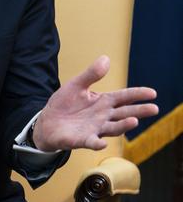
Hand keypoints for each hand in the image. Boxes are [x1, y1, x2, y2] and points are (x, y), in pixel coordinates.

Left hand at [32, 55, 157, 151]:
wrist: (47, 122)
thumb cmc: (65, 104)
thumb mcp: (76, 85)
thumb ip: (91, 74)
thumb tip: (106, 58)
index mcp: (103, 102)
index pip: (123, 97)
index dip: (137, 94)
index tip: (152, 93)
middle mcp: (103, 117)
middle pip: (124, 113)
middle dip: (139, 111)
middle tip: (154, 108)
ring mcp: (94, 129)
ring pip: (113, 128)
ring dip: (123, 126)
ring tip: (134, 120)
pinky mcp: (82, 140)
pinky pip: (91, 142)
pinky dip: (97, 143)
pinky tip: (102, 142)